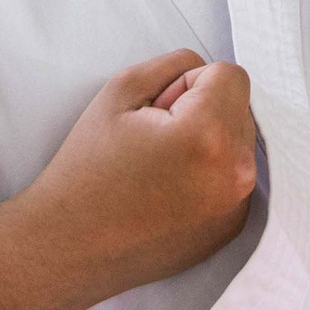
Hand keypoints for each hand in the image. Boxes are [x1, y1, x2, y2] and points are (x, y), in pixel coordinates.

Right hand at [17, 50, 259, 297]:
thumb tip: (206, 72)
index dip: (190, 83)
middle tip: (154, 139)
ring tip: (161, 166)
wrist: (70, 244)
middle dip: (202, 110)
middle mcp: (235, 174)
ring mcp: (237, 205)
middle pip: (239, 107)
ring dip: (208, 140)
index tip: (158, 110)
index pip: (231, 74)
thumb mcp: (120, 91)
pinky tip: (169, 190)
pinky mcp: (233, 226)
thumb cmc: (87, 168)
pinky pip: (233, 176)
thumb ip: (175, 64)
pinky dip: (209, 173)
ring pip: (238, 141)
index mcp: (209, 135)